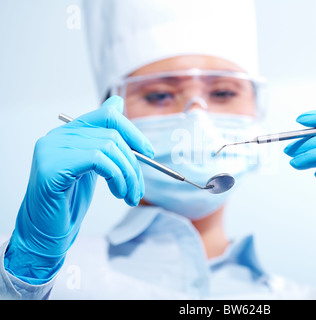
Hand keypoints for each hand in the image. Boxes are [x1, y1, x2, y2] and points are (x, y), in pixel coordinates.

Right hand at [5, 96, 153, 283]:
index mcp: (68, 132)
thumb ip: (104, 139)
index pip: (107, 115)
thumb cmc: (70, 200)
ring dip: (128, 175)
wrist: (47, 230)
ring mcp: (53, 149)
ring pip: (109, 148)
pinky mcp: (53, 166)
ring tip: (129, 195)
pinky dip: (117, 177)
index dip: (133, 131)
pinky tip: (118, 193)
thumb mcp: (93, 165)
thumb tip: (118, 103)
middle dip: (134, 164)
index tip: (149, 153)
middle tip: (139, 188)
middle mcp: (58, 136)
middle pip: (113, 135)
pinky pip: (99, 160)